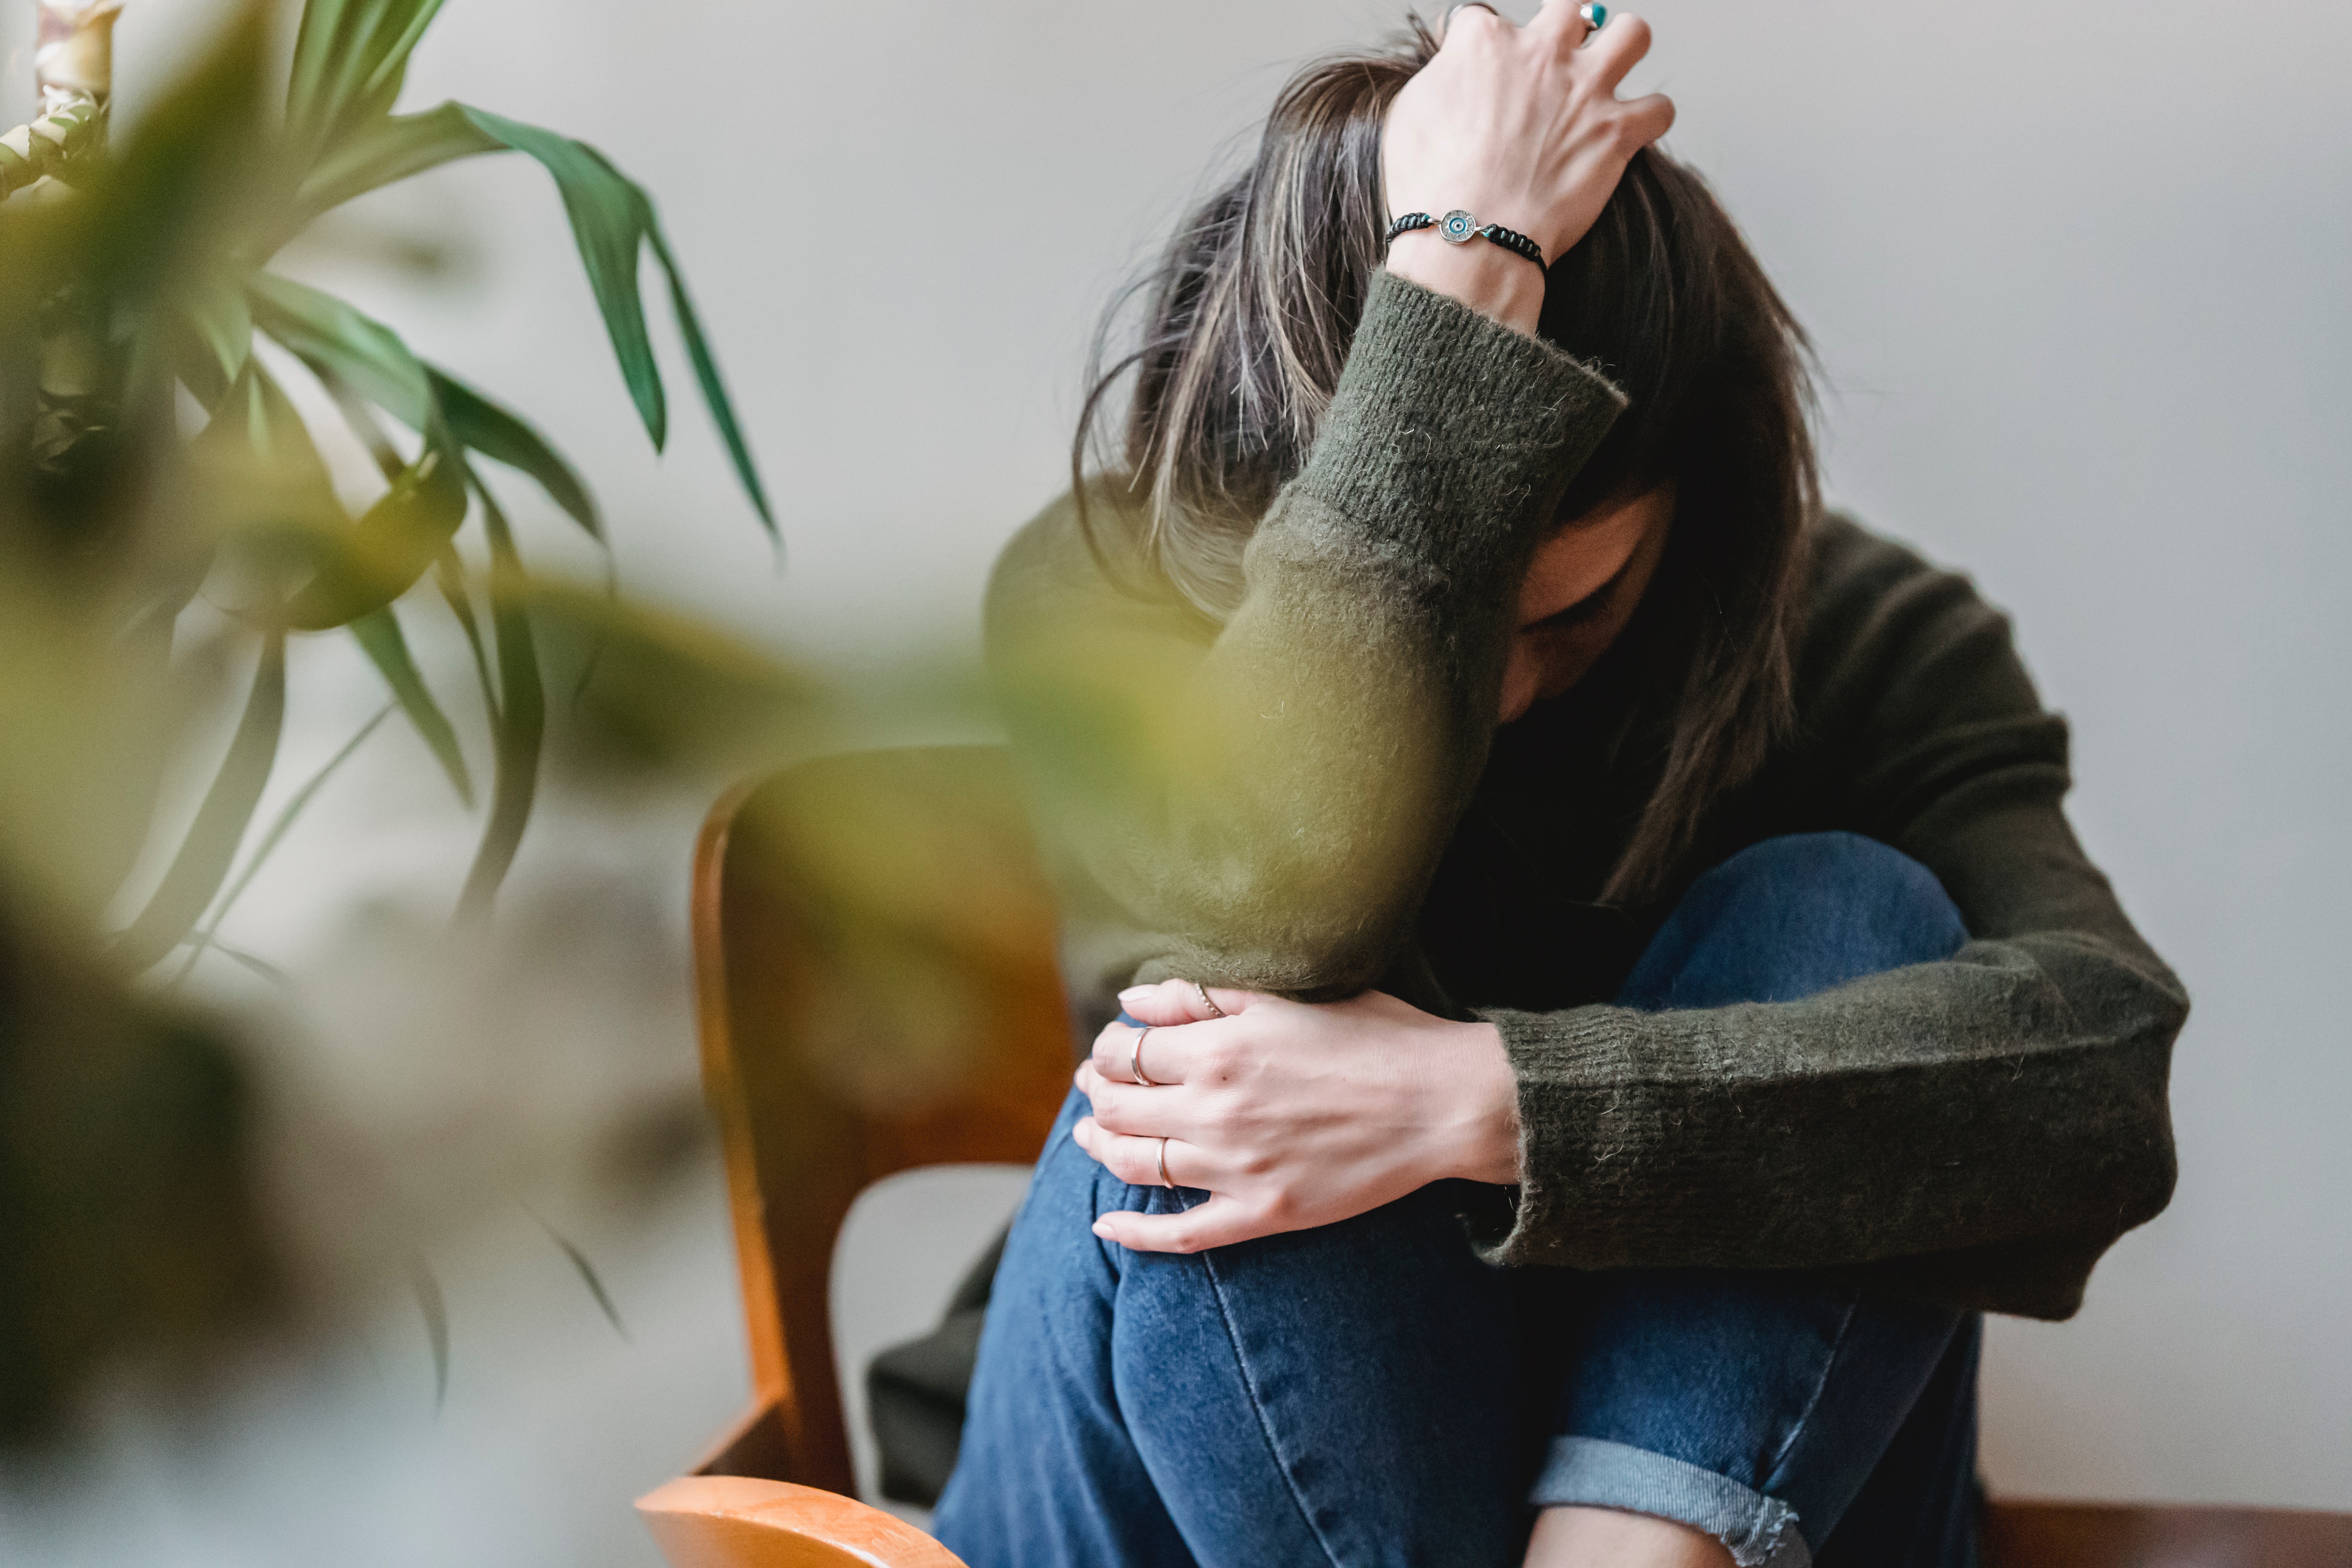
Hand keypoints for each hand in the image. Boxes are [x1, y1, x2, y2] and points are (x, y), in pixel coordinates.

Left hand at [1069, 979, 1521, 1252]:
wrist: (1442, 1104)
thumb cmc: (1374, 1038)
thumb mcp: (1285, 998)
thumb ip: (1201, 998)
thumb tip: (1130, 1004)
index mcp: (1218, 1050)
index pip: (1124, 1052)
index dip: (1107, 1049)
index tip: (1113, 1048)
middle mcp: (1215, 1111)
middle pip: (1118, 1108)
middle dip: (1095, 1093)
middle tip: (1094, 1087)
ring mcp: (1236, 1169)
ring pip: (1134, 1166)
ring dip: (1100, 1148)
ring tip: (1091, 1135)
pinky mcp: (1263, 1215)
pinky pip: (1179, 1235)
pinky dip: (1133, 1235)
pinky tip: (1105, 1228)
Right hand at [1382, 4, 1673, 331]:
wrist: (1467, 239)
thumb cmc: (1431, 187)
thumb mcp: (1410, 116)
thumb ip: (1441, 78)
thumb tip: (1453, 70)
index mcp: (1485, 43)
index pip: (1485, 19)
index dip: (1480, 48)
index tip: (1480, 73)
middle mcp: (1542, 53)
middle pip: (1570, 7)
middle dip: (1565, 30)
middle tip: (1555, 63)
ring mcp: (1585, 90)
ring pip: (1632, 34)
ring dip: (1623, 50)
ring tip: (1607, 78)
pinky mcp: (1617, 133)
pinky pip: (1659, 108)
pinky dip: (1650, 119)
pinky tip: (1633, 132)